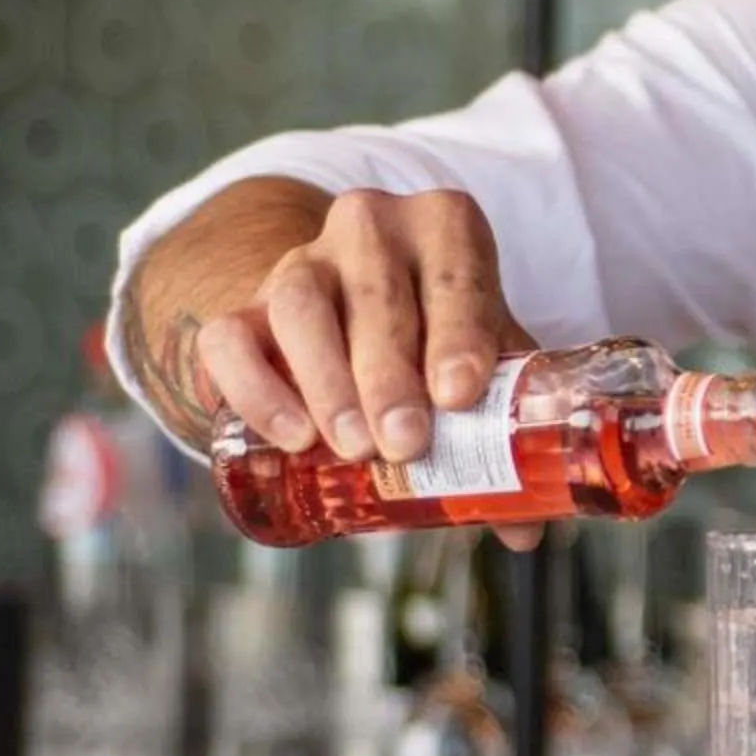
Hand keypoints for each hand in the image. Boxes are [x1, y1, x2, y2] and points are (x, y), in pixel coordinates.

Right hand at [194, 186, 532, 494]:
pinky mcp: (241, 307)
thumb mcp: (478, 357)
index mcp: (443, 226)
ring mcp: (298, 264)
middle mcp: (368, 229)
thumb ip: (506, 423)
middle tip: (407, 444)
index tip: (459, 394)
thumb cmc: (435, 337)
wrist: (350, 318)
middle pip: (376, 293)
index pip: (456, 269)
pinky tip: (291, 438)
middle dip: (390, 375)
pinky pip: (229, 337)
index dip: (459, 330)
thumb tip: (526, 529)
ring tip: (353, 449)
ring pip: (299, 305)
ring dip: (327, 382)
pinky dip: (255, 390)